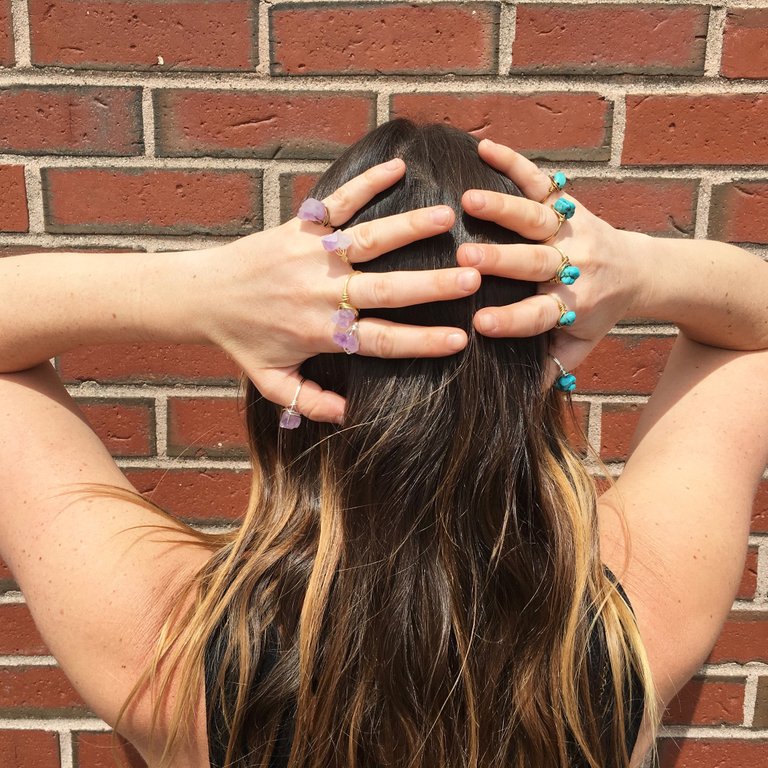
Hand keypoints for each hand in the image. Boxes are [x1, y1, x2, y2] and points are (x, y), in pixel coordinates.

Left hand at [196, 159, 480, 422]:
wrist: (199, 296)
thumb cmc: (242, 340)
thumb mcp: (272, 382)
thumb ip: (311, 403)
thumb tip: (351, 417)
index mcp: (321, 334)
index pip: (381, 341)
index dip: (421, 342)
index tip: (459, 340)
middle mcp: (321, 294)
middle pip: (385, 290)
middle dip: (431, 286)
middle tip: (473, 278)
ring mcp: (312, 256)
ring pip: (368, 241)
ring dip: (410, 228)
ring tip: (449, 218)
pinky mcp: (300, 227)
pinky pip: (338, 203)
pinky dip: (367, 184)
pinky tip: (400, 168)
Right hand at [457, 139, 641, 384]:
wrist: (642, 271)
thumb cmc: (600, 312)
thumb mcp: (582, 346)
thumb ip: (552, 365)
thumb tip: (518, 398)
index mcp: (573, 303)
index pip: (540, 315)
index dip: (512, 320)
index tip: (478, 324)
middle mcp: (574, 264)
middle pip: (536, 263)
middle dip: (501, 261)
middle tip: (465, 259)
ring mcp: (571, 229)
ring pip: (538, 218)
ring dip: (503, 209)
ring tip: (467, 201)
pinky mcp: (568, 202)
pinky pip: (542, 180)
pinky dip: (515, 163)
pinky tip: (485, 148)